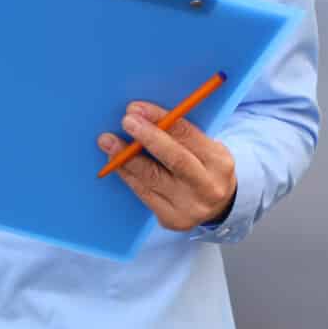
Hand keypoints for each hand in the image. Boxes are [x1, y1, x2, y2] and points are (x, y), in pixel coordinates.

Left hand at [97, 102, 236, 232]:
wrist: (217, 205)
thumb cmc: (201, 166)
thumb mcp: (203, 148)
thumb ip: (179, 134)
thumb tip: (141, 114)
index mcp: (219, 161)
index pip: (188, 135)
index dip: (160, 119)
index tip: (136, 108)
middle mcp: (209, 186)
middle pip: (175, 159)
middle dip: (147, 138)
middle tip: (125, 121)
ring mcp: (192, 207)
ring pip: (153, 178)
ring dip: (126, 158)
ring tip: (108, 142)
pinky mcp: (173, 219)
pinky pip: (144, 194)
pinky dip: (128, 175)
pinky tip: (115, 163)